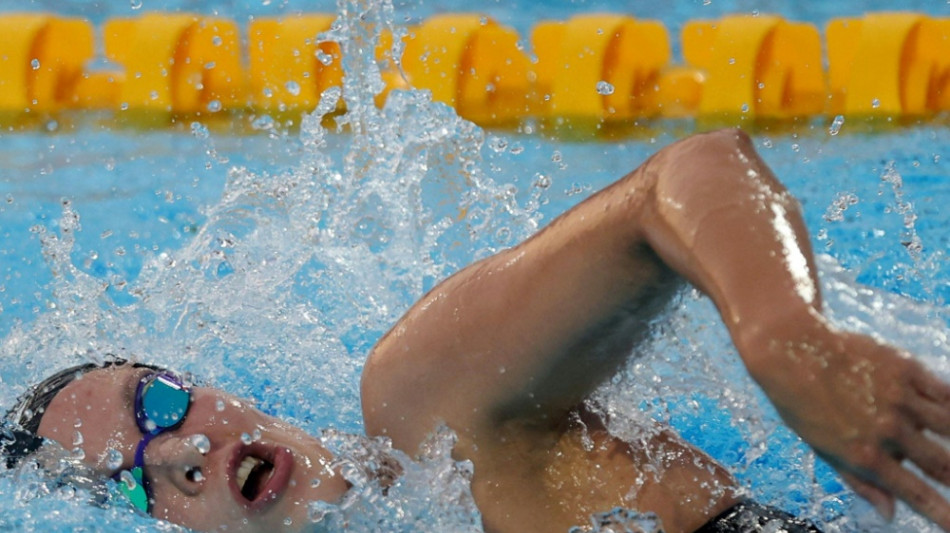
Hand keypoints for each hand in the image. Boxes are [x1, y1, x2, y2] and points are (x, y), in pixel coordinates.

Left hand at [742, 312, 949, 528]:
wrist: (791, 349)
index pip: (917, 494)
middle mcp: (887, 430)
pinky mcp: (905, 369)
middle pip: (942, 465)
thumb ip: (860, 482)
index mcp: (865, 455)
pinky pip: (946, 393)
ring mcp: (899, 398)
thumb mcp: (823, 450)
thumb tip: (890, 514)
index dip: (944, 514)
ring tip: (949, 445)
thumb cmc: (803, 404)